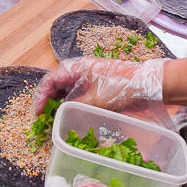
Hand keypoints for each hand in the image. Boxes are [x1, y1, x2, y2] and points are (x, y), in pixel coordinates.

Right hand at [32, 56, 165, 114]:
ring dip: (58, 103)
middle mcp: (82, 70)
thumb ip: (76, 105)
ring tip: (54, 118)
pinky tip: (70, 115)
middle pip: (56, 83)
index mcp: (79, 67)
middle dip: (47, 100)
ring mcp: (90, 77)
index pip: (51, 79)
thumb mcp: (98, 99)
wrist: (149, 85)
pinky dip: (70, 103)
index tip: (37, 113)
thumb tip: (61, 114)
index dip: (41, 96)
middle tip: (43, 118)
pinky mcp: (98, 86)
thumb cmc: (124, 87)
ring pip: (66, 89)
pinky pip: (78, 93)